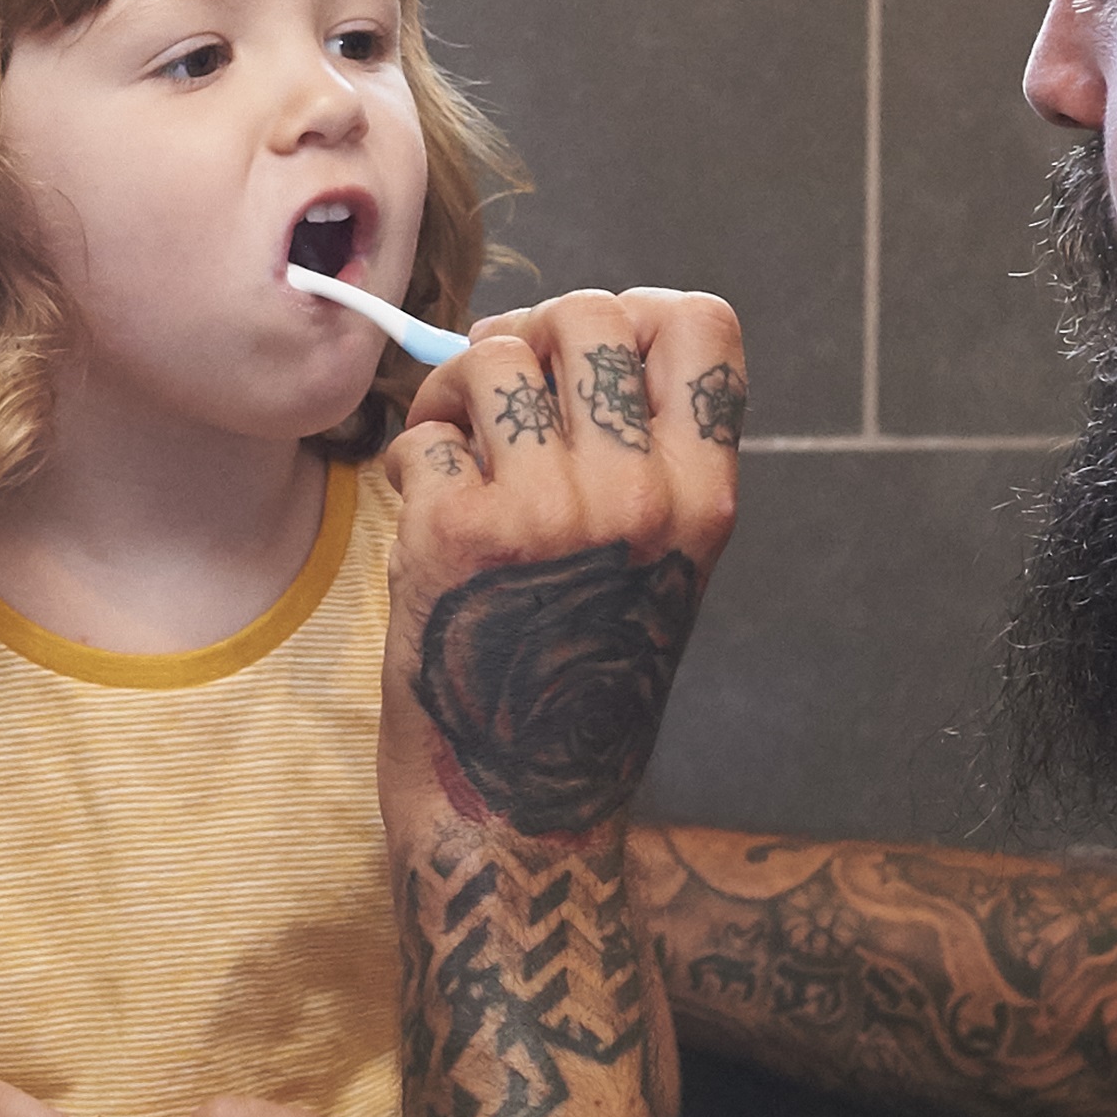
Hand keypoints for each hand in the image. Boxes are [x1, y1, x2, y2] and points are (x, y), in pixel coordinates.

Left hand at [383, 287, 744, 839]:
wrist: (518, 803)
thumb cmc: (576, 675)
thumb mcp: (655, 564)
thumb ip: (638, 451)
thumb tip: (554, 333)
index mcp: (703, 497)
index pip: (701, 323)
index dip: (637, 313)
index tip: (594, 362)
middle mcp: (638, 496)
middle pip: (586, 314)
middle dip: (532, 335)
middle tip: (505, 397)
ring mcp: (547, 511)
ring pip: (492, 355)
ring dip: (457, 391)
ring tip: (457, 450)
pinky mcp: (455, 532)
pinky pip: (423, 431)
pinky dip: (413, 460)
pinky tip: (428, 514)